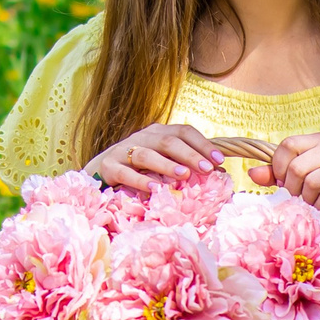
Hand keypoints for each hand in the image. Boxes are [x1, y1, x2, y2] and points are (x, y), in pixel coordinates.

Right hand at [87, 123, 222, 192]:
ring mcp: (123, 151)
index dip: (202, 144)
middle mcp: (142, 137)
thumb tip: (217, 171)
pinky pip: (126, 173)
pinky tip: (154, 188)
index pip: (183, 131)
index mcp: (158, 133)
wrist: (100, 171)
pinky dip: (140, 181)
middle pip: (168, 141)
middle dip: (190, 155)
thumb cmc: (138, 168)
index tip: (219, 160)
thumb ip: (183, 162)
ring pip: (146, 155)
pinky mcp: (109, 167)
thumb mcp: (161, 161)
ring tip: (184, 175)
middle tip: (206, 169)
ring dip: (167, 164)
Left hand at [252, 132, 319, 221]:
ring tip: (308, 207)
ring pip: (313, 181)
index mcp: (318, 140)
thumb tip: (252, 173)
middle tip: (295, 201)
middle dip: (291, 189)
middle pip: (298, 166)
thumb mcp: (298, 182)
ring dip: (306, 201)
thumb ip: (276, 176)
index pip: (288, 144)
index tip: (282, 183)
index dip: (279, 167)